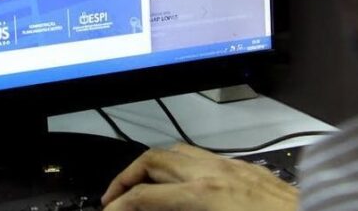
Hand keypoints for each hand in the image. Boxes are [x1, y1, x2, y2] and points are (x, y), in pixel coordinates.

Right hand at [101, 144, 297, 210]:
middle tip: (114, 198)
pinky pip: (198, 154)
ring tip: (139, 184)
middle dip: (126, 178)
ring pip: (175, 151)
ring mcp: (228, 166)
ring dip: (149, 165)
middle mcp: (211, 173)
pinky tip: (177, 179)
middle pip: (153, 161)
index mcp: (203, 196)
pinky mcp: (243, 168)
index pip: (144, 196)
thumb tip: (154, 209)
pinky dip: (176, 163)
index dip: (119, 206)